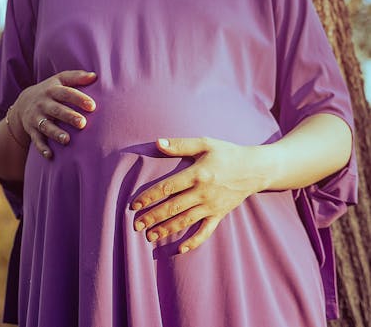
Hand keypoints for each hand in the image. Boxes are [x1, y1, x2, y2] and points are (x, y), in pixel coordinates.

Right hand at [14, 70, 97, 157]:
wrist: (24, 102)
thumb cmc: (51, 91)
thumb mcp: (60, 80)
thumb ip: (77, 77)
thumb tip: (95, 76)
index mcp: (52, 90)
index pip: (66, 93)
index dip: (79, 99)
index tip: (92, 106)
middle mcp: (43, 104)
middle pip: (56, 110)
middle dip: (68, 116)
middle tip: (82, 123)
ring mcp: (36, 117)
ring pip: (46, 126)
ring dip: (55, 133)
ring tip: (67, 140)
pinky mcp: (32, 130)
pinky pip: (36, 140)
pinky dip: (42, 148)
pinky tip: (50, 155)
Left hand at [131, 137, 269, 253]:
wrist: (256, 169)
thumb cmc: (228, 153)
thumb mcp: (205, 143)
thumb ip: (180, 144)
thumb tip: (157, 142)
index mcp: (197, 174)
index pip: (167, 188)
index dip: (149, 196)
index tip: (134, 204)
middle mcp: (203, 192)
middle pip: (173, 207)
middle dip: (153, 217)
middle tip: (136, 225)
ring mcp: (212, 206)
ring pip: (185, 221)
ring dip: (166, 230)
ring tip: (149, 236)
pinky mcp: (220, 214)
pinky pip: (206, 231)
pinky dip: (194, 241)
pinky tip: (180, 249)